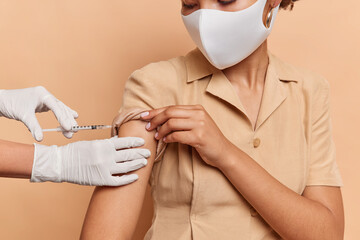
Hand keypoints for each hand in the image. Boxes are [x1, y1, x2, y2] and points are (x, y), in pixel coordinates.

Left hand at [0, 86, 77, 140]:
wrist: (2, 101)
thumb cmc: (11, 104)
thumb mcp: (23, 116)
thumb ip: (33, 127)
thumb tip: (40, 138)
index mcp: (42, 94)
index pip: (56, 106)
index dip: (63, 117)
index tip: (68, 127)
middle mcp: (45, 95)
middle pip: (60, 108)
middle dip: (67, 120)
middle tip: (73, 131)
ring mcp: (45, 99)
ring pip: (60, 109)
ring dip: (66, 119)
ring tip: (74, 129)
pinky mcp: (43, 103)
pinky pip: (56, 109)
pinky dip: (63, 114)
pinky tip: (73, 116)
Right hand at [31, 137, 150, 185]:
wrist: (61, 164)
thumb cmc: (76, 152)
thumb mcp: (93, 143)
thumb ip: (107, 144)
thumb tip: (121, 141)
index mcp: (104, 145)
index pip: (125, 142)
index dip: (136, 142)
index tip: (142, 141)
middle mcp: (106, 156)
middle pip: (129, 154)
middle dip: (140, 153)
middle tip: (148, 152)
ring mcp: (104, 169)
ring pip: (127, 167)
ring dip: (137, 164)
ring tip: (144, 162)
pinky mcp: (101, 180)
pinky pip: (119, 181)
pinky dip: (129, 179)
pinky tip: (135, 177)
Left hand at [141, 105, 232, 168]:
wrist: (224, 152)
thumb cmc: (207, 140)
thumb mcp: (197, 124)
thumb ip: (183, 119)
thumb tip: (160, 119)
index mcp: (197, 109)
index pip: (172, 107)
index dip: (156, 111)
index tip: (145, 116)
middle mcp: (198, 114)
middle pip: (170, 112)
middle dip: (156, 119)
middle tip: (148, 127)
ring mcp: (200, 124)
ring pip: (172, 123)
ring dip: (161, 130)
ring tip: (157, 136)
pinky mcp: (199, 136)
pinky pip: (177, 135)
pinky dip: (169, 138)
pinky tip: (166, 141)